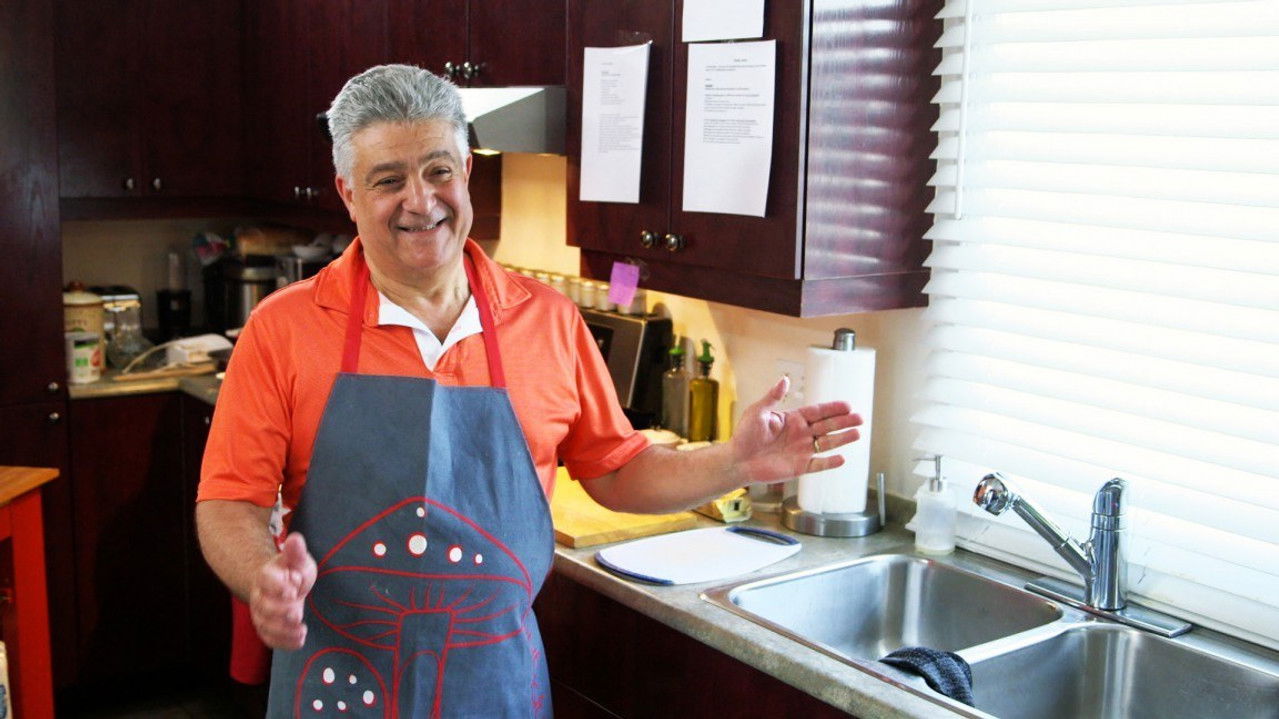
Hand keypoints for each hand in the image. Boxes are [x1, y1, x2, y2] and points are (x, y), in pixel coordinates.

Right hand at [250, 532, 316, 649]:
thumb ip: (296, 551)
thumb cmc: (291, 570)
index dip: (277, 586)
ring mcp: (261, 614)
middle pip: (263, 606)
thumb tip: (295, 539)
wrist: (282, 585)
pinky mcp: (267, 628)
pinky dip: (284, 642)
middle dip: (280, 611)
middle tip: (297, 612)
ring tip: (301, 629)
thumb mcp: (298, 559)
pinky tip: (300, 640)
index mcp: (266, 575)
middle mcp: (260, 596)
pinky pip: (270, 639)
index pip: (266, 579)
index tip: (293, 591)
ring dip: (283, 630)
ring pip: (265, 625)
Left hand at [728, 376, 862, 485]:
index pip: (817, 412)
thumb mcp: (758, 412)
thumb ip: (773, 397)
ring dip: (842, 439)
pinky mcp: (799, 467)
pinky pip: (818, 465)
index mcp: (793, 419)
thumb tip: (784, 379)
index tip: (847, 405)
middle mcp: (800, 434)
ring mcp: (801, 451)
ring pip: (827, 444)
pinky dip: (829, 463)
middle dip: (843, 422)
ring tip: (857, 434)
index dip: (832, 409)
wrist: (738, 460)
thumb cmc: (744, 435)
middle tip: (859, 418)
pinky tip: (841, 458)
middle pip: (827, 427)